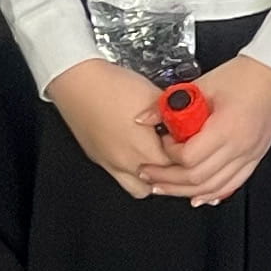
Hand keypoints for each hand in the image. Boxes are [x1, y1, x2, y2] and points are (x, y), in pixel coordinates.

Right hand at [48, 58, 177, 197]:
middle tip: (180, 154)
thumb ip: (174, 114)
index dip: (189, 157)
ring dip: (153, 177)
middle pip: (161, 183)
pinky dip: (134, 171)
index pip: (178, 168)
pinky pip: (121, 177)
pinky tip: (139, 152)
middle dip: (173, 171)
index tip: (193, 146)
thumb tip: (189, 118)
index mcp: (143, 149)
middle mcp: (126, 163)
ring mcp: (110, 164)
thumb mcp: (154, 96)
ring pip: (140, 188)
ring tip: (160, 158)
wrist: (77, 82)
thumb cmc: (111, 86)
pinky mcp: (99, 159)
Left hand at [164, 52, 270, 204]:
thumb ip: (169, 104)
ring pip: (213, 187)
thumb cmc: (246, 75)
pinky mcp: (255, 156)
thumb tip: (143, 119)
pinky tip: (199, 196)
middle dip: (168, 179)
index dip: (169, 154)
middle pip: (197, 178)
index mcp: (227, 127)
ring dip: (185, 191)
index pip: (190, 157)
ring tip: (164, 187)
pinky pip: (232, 184)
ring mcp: (250, 154)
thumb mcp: (203, 84)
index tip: (163, 142)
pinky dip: (213, 193)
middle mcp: (240, 146)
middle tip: (149, 173)